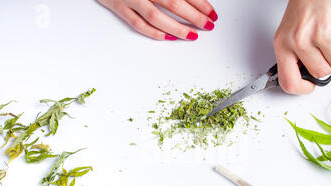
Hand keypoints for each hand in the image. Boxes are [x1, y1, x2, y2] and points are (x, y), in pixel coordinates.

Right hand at [97, 0, 217, 40]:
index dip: (201, 4)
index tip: (212, 13)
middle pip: (174, 3)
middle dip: (194, 16)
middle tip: (207, 25)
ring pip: (157, 16)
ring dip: (177, 28)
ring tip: (191, 35)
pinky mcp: (119, 7)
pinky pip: (138, 24)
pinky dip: (154, 33)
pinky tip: (168, 37)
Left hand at [273, 0, 330, 93]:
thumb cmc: (308, 0)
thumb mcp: (291, 29)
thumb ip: (294, 53)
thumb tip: (303, 73)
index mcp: (283, 43)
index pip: (288, 82)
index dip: (302, 88)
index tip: (309, 86)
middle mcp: (299, 41)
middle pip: (319, 73)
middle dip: (325, 63)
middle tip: (324, 47)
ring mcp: (320, 37)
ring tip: (330, 30)